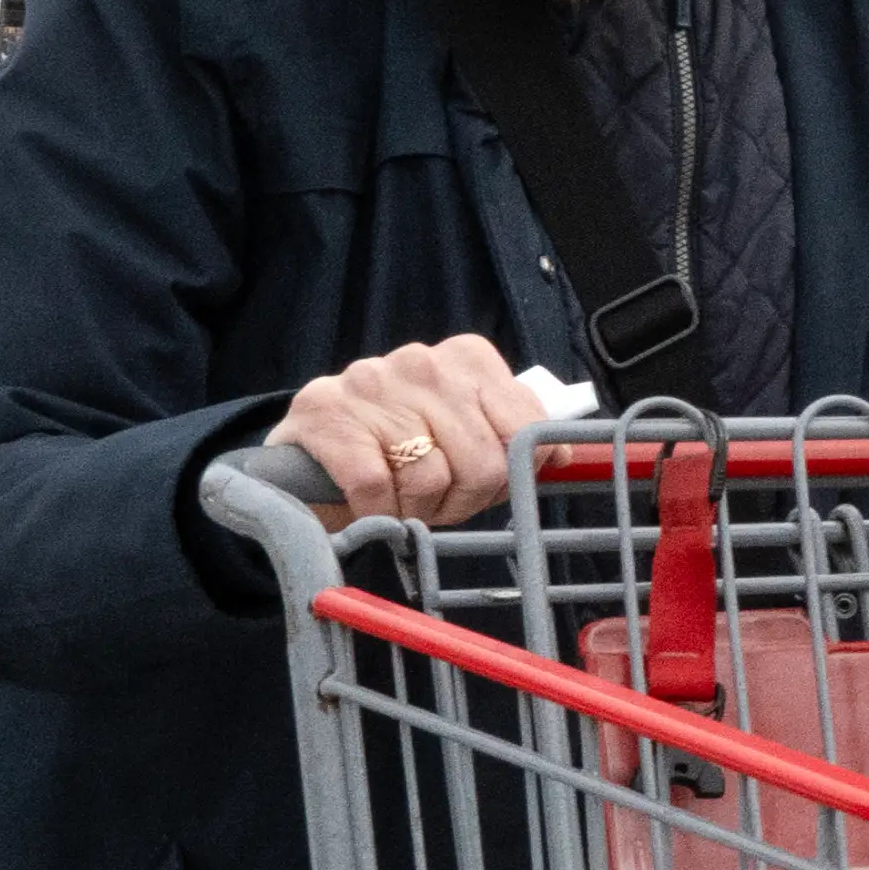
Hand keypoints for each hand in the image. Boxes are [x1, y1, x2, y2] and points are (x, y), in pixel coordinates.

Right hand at [277, 337, 562, 525]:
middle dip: (464, 501)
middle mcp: (423, 361)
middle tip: (436, 504)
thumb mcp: (461, 432)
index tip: (482, 486)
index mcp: (468, 358)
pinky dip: (377, 511)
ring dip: (418, 511)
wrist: (307, 455)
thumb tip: (561, 453)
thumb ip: (511, 437)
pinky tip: (368, 503)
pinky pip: (377, 487)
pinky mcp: (327, 415)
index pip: (525, 429)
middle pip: (484, 461)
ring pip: (432, 477)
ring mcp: (372, 382)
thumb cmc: (396, 447)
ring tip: (400, 502)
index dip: (507, 476)